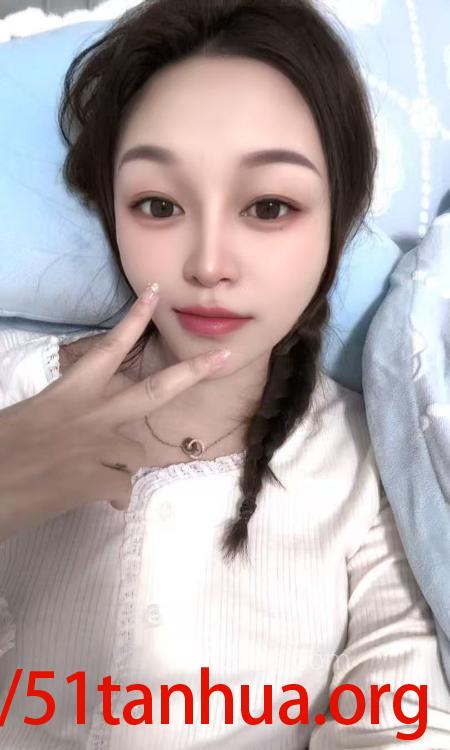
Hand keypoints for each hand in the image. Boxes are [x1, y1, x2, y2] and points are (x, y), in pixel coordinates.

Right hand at [0, 286, 230, 541]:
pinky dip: (113, 495)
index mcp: (71, 392)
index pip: (111, 348)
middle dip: (193, 372)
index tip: (157, 294)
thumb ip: (65, 420)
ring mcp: (100, 449)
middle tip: (223, 358)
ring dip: (134, 461)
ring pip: (141, 453)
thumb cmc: (0, 447)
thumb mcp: (31, 419)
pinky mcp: (97, 482)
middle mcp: (93, 415)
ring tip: (116, 467)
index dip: (136, 318)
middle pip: (155, 390)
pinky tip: (98, 499)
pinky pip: (122, 489)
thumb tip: (81, 438)